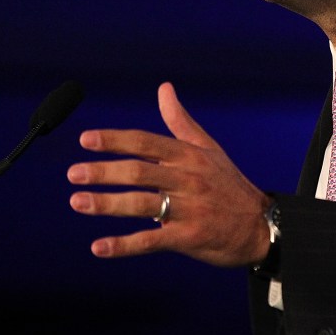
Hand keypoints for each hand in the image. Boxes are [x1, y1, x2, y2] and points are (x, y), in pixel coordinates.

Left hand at [67, 82, 271, 266]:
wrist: (261, 226)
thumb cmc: (229, 184)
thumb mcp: (208, 148)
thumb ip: (180, 120)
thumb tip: (164, 88)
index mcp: (188, 155)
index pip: (146, 142)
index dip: (115, 140)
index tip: (86, 139)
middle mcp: (187, 179)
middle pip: (139, 172)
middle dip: (103, 172)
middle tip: (73, 173)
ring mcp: (188, 209)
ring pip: (141, 204)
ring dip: (106, 204)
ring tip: (77, 202)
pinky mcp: (189, 237)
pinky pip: (151, 241)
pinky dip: (123, 245)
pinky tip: (99, 247)